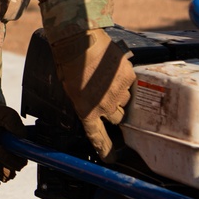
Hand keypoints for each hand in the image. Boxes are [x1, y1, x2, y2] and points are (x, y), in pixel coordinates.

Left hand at [51, 29, 134, 161]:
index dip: (105, 149)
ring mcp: (119, 92)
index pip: (98, 137)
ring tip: (107, 78)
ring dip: (119, 94)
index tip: (111, 158)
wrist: (79, 40)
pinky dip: (124, 79)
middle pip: (117, 118)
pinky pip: (130, 84)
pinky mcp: (128, 77)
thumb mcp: (69, 89)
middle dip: (113, 110)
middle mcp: (105, 106)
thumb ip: (83, 103)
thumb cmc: (67, 63)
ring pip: (125, 101)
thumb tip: (92, 108)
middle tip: (106, 96)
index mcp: (86, 111)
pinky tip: (112, 68)